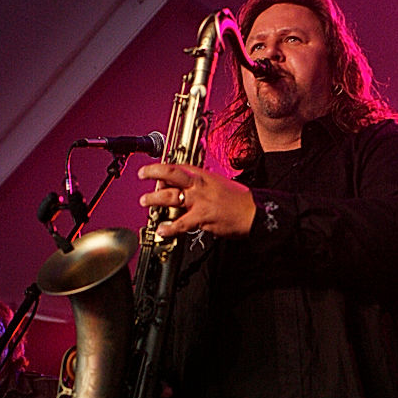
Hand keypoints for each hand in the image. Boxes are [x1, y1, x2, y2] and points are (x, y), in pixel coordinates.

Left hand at [138, 163, 255, 238]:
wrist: (254, 213)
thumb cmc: (240, 201)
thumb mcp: (220, 184)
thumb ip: (203, 185)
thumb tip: (189, 189)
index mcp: (204, 175)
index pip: (180, 167)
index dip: (164, 167)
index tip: (155, 169)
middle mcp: (200, 185)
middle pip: (171, 173)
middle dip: (154, 172)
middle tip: (143, 175)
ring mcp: (199, 201)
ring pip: (171, 197)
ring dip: (154, 199)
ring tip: (145, 202)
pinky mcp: (202, 217)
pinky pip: (181, 223)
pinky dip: (169, 228)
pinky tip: (162, 230)